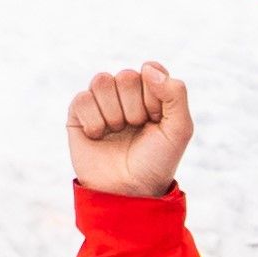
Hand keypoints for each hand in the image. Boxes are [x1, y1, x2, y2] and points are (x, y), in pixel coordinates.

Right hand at [67, 62, 192, 198]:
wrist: (128, 189)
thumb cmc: (156, 160)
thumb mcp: (179, 129)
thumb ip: (175, 94)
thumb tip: (148, 68)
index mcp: (152, 92)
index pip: (151, 70)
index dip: (154, 96)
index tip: (157, 118)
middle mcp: (126, 93)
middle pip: (126, 76)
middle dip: (135, 107)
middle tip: (136, 128)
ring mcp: (101, 102)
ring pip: (102, 81)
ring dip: (114, 113)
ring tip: (117, 131)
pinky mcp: (78, 113)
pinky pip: (82, 99)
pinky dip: (94, 121)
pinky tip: (99, 136)